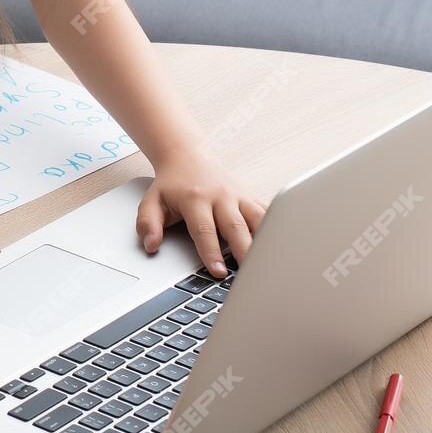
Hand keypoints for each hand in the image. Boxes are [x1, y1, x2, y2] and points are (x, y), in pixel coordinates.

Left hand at [138, 149, 265, 276]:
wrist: (187, 157)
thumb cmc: (171, 185)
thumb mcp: (151, 201)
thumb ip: (148, 224)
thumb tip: (150, 245)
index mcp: (195, 199)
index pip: (204, 230)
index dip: (211, 252)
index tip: (218, 272)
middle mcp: (220, 196)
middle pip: (236, 227)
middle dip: (244, 251)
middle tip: (250, 275)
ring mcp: (239, 195)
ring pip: (258, 219)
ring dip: (266, 240)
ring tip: (271, 263)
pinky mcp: (251, 196)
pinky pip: (268, 212)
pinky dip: (277, 228)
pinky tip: (284, 245)